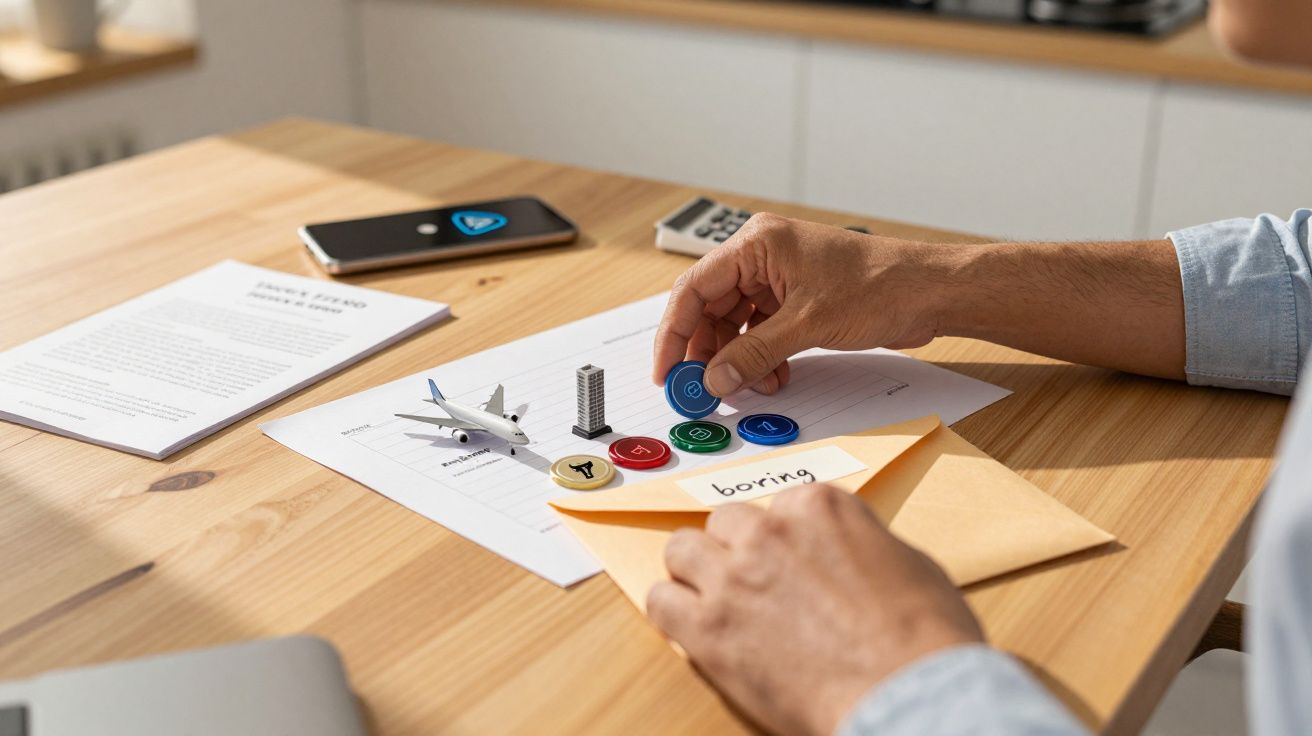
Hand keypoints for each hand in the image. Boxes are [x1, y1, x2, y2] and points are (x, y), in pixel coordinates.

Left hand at [647, 484, 982, 735]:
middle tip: (754, 581)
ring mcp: (733, 577)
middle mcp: (770, 531)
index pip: (783, 504)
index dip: (787, 537)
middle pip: (728, 522)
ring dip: (697, 571)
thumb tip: (849, 556)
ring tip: (715, 598)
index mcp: (820, 508)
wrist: (908, 697)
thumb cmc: (924, 641)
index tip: (790, 558)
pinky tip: (691, 625)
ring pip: (683, 550)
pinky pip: (661, 600)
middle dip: (738, 549)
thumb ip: (861, 546)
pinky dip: (673, 610)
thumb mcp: (909, 565)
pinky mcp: (707, 628)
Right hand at [652, 213, 957, 395]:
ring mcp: (779, 279)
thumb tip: (715, 380)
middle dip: (706, 352)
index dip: (675, 332)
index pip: (695, 287)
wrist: (929, 292)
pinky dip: (760, 357)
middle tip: (701, 389)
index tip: (667, 370)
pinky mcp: (796, 300)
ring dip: (737, 359)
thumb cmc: (879, 286)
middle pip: (711, 308)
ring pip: (735, 324)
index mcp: (757, 244)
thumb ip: (754, 354)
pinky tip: (773, 378)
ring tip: (748, 387)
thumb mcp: (807, 324)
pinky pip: (761, 331)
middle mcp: (762, 257)